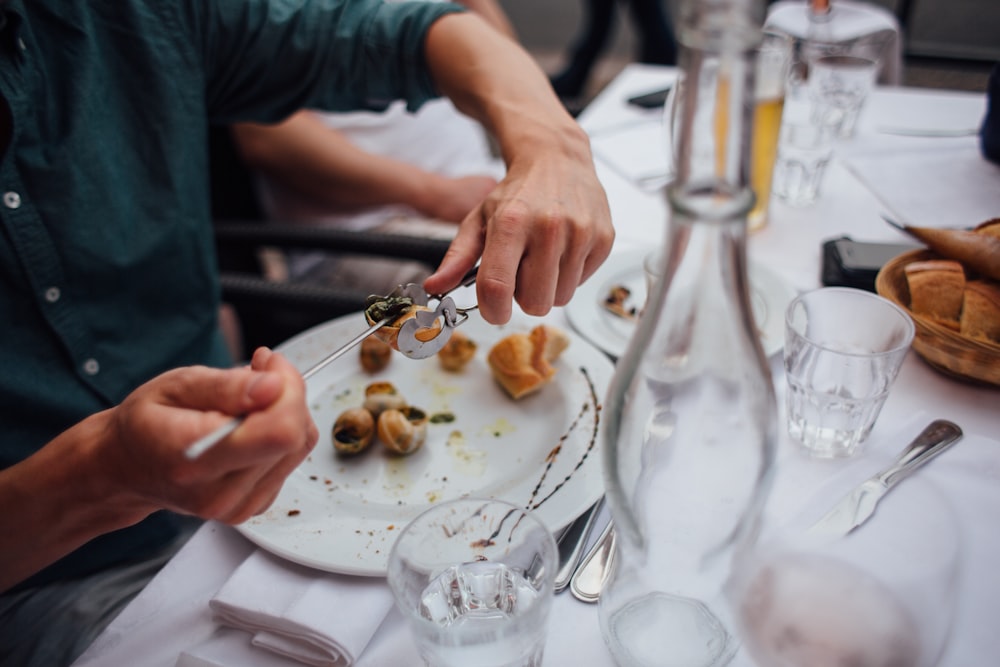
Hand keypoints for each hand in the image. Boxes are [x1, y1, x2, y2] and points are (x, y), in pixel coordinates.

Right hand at [97, 347, 317, 523]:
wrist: (128, 467)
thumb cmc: (147, 423)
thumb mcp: (176, 386)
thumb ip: (226, 386)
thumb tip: (273, 385)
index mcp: (196, 459)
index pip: (279, 431)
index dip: (287, 389)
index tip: (267, 364)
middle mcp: (220, 493)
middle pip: (294, 436)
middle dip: (286, 394)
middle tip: (256, 375)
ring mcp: (238, 505)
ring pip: (299, 446)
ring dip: (285, 413)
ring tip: (248, 401)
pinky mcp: (253, 506)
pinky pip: (291, 460)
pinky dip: (280, 434)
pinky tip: (250, 426)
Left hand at [424, 141, 613, 323]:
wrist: (558, 159)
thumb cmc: (517, 193)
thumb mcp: (479, 220)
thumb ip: (457, 257)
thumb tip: (435, 287)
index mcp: (511, 223)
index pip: (498, 288)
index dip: (493, 310)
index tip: (494, 309)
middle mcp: (549, 227)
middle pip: (535, 302)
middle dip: (524, 296)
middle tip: (521, 271)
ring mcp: (581, 233)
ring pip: (560, 298)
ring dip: (548, 286)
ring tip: (542, 257)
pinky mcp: (603, 238)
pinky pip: (582, 283)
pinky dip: (569, 274)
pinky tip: (563, 249)